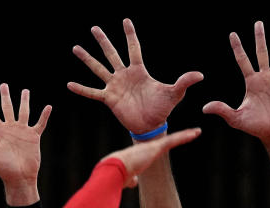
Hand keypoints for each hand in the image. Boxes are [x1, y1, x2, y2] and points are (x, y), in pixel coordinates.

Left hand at [0, 84, 50, 205]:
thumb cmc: (4, 169)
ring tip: (25, 90)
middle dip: (5, 96)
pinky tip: (48, 107)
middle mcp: (10, 129)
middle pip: (7, 108)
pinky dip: (44, 116)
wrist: (20, 177)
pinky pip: (40, 124)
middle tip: (3, 85)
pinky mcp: (34, 137)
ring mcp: (23, 132)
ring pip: (24, 112)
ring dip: (24, 101)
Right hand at [68, 18, 202, 134]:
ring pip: (99, 69)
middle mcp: (125, 75)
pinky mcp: (109, 99)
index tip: (126, 20)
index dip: (130, 34)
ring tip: (76, 48)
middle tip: (95, 28)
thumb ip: (184, 82)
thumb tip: (200, 75)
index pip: (134, 48)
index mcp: (139, 71)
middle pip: (112, 54)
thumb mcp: (174, 94)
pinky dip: (82, 89)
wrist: (152, 126)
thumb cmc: (163, 109)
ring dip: (87, 59)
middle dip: (103, 41)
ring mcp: (115, 86)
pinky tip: (69, 84)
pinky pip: (93, 92)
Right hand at [104, 128, 201, 186]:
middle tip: (190, 134)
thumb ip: (132, 180)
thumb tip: (133, 182)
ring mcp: (153, 146)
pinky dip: (185, 136)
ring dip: (186, 135)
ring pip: (173, 138)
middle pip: (168, 141)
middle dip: (179, 137)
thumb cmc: (117, 175)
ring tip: (197, 132)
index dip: (166, 145)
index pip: (158, 148)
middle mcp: (149, 148)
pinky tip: (195, 133)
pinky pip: (174, 140)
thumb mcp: (127, 179)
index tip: (172, 142)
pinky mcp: (157, 147)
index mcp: (143, 154)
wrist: (114, 169)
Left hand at [202, 22, 269, 141]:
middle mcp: (264, 77)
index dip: (237, 47)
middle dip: (260, 38)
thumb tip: (205, 108)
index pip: (242, 60)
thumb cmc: (255, 127)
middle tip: (258, 23)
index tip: (232, 34)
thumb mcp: (236, 118)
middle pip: (262, 52)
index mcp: (251, 82)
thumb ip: (222, 110)